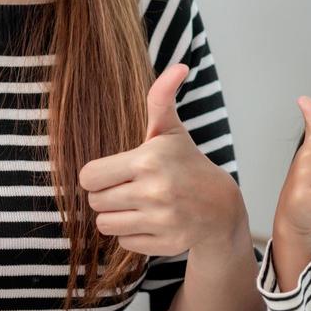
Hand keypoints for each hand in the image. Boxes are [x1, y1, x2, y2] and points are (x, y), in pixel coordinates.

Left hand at [79, 63, 245, 256]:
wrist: (221, 206)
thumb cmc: (187, 164)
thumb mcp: (171, 131)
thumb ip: (161, 98)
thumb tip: (178, 66)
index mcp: (148, 159)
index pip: (88, 177)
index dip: (96, 175)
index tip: (113, 172)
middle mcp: (154, 191)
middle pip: (94, 202)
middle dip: (106, 195)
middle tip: (128, 188)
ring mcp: (161, 219)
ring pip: (105, 225)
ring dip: (116, 216)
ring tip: (136, 205)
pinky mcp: (165, 243)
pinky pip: (124, 243)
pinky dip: (133, 234)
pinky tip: (151, 221)